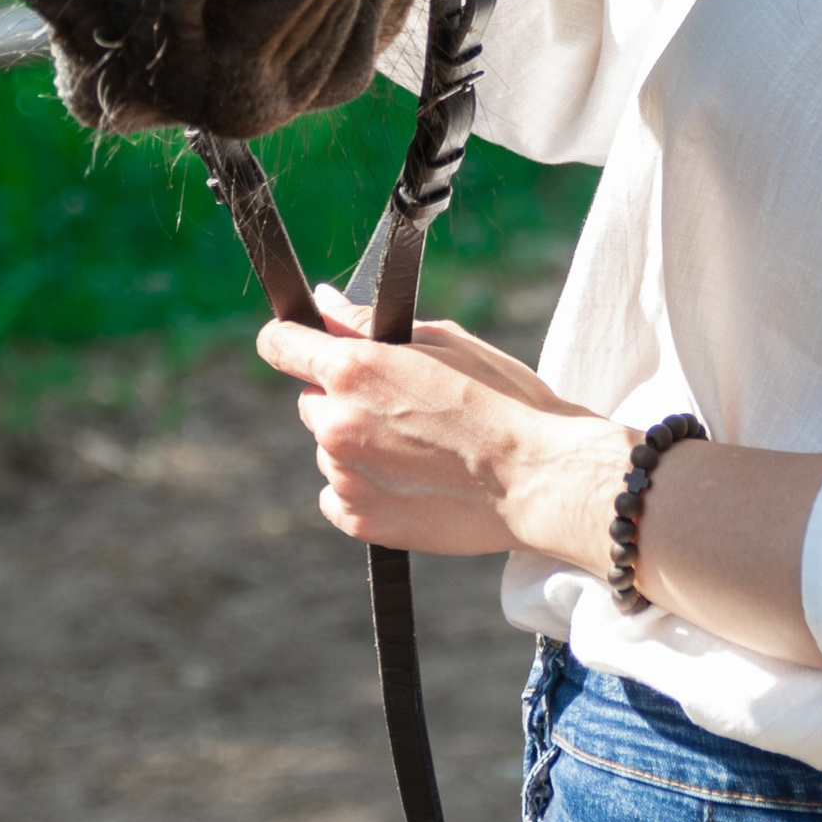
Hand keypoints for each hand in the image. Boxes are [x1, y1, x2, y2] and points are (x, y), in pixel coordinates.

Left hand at [256, 288, 624, 566]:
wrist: (541, 479)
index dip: (293, 339)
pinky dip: (365, 486)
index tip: (307, 345)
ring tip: (423, 448)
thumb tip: (324, 301)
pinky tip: (414, 479)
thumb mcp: (444, 342)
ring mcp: (345, 476)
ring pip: (330, 448)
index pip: (280, 343)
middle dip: (344, 397)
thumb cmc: (505, 401)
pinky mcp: (359, 520)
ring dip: (359, 444)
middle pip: (312, 400)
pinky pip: (338, 495)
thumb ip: (367, 323)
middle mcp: (337, 423)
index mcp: (355, 370)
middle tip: (405, 404)